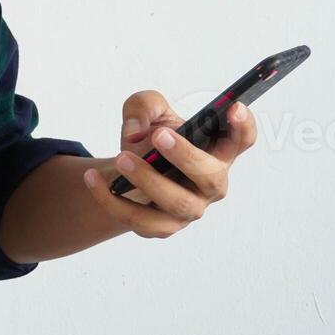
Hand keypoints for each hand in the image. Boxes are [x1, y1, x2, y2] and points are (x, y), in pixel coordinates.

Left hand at [81, 89, 257, 238]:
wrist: (124, 171)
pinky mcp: (162, 227)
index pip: (241, 141)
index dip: (243, 126)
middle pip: (211, 176)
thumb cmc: (147, 138)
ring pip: (176, 202)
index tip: (234, 107)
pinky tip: (91, 178)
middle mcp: (210, 184)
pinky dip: (111, 199)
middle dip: (186, 156)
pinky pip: (139, 220)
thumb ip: (143, 107)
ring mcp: (189, 209)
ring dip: (148, 180)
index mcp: (216, 151)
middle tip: (158, 136)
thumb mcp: (146, 111)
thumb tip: (137, 132)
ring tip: (120, 158)